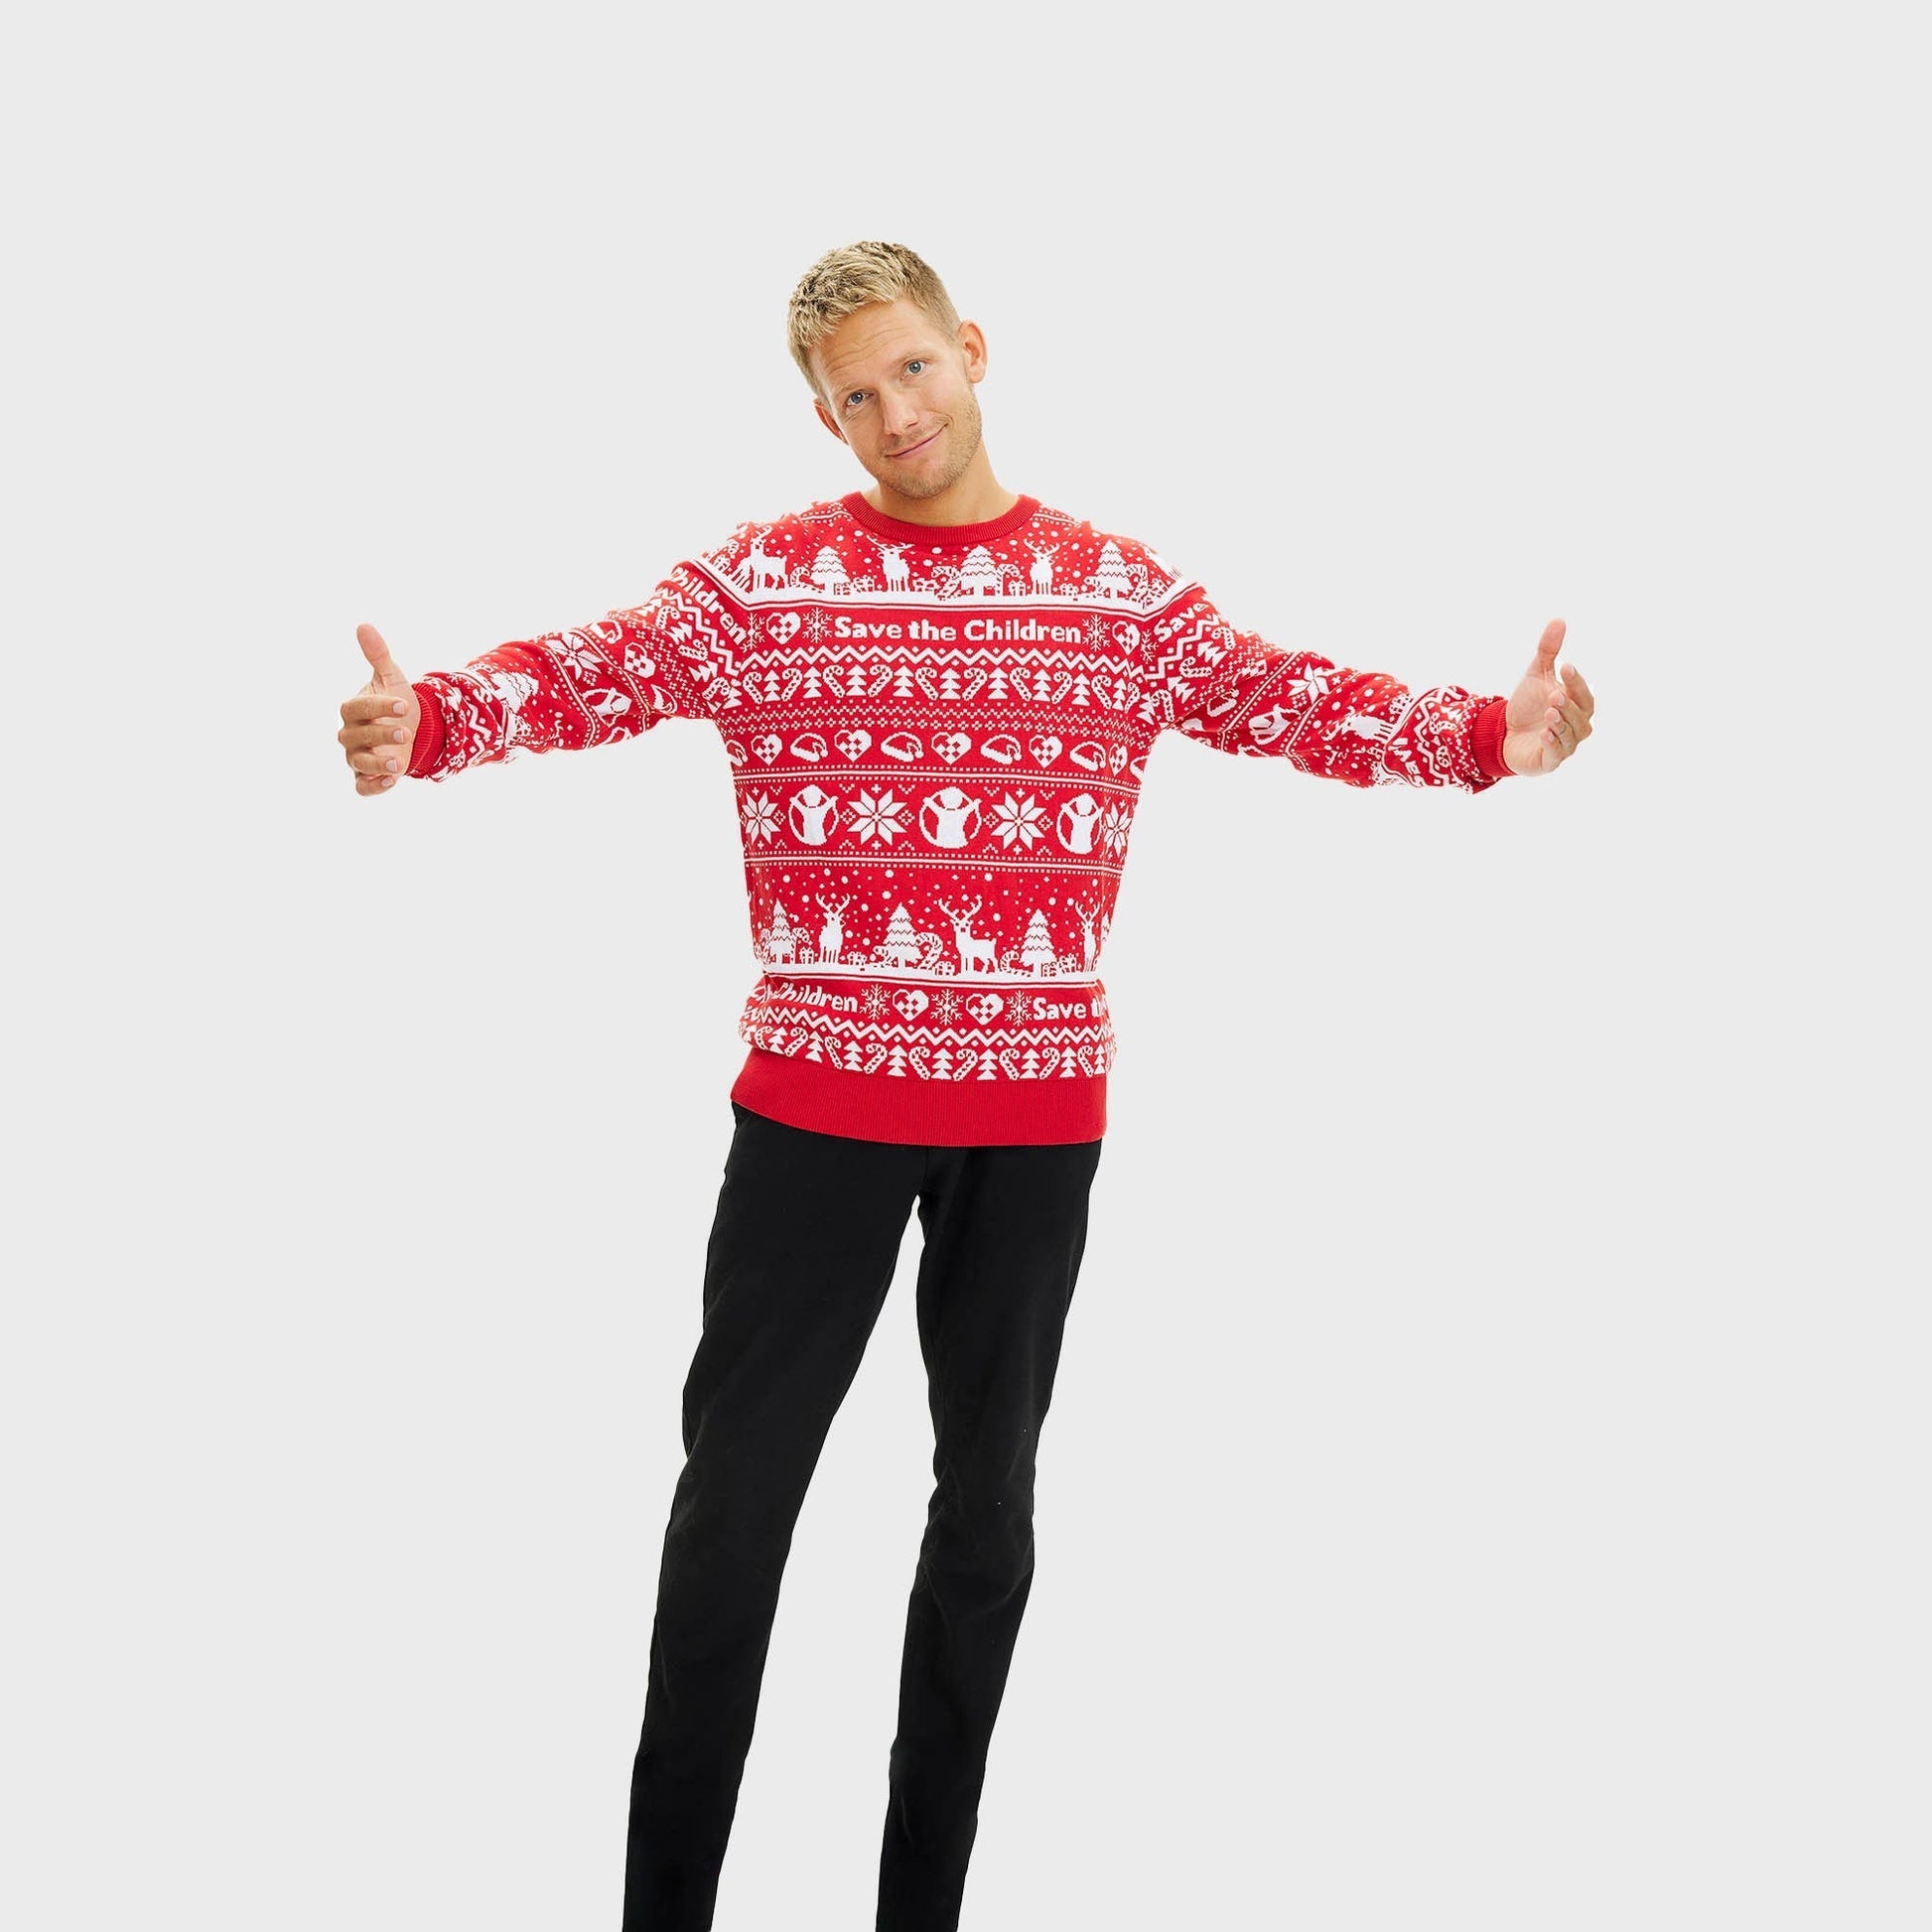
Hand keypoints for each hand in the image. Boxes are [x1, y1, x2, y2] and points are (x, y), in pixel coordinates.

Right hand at [338, 623, 421, 795]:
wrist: (411, 728)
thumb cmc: (395, 700)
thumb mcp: (392, 678)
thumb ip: (378, 655)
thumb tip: (363, 625)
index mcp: (353, 709)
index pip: (361, 707)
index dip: (381, 706)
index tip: (404, 705)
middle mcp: (351, 733)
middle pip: (358, 736)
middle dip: (380, 734)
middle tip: (405, 731)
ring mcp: (357, 757)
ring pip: (358, 762)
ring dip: (375, 764)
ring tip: (397, 764)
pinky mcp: (367, 776)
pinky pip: (362, 786)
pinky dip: (372, 787)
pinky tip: (391, 781)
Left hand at [1501, 620, 1593, 776]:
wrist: (1503, 734)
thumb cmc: (1527, 705)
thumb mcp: (1535, 674)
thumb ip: (1548, 650)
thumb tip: (1559, 620)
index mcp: (1576, 704)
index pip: (1583, 693)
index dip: (1576, 681)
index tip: (1566, 665)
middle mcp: (1575, 725)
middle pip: (1582, 715)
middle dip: (1569, 704)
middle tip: (1553, 694)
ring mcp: (1564, 744)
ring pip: (1572, 735)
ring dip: (1562, 723)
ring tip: (1549, 711)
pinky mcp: (1549, 760)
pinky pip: (1556, 754)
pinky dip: (1553, 744)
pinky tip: (1544, 733)